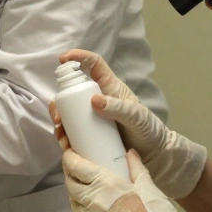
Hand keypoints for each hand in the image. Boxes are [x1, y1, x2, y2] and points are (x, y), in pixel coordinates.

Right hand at [58, 50, 206, 197]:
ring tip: (61, 132)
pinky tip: (64, 142)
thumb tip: (94, 100)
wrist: (153, 154)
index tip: (63, 59)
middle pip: (73, 91)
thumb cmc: (148, 130)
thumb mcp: (137, 117)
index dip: (78, 57)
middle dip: (60, 99)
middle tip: (58, 114)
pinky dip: (64, 135)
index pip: (93, 65)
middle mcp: (98, 99)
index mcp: (110, 87)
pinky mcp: (89, 133)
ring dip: (60, 118)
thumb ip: (119, 108)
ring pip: (68, 111)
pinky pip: (72, 130)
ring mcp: (92, 117)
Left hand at [63, 149, 211, 211]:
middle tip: (75, 170)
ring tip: (83, 190)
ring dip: (75, 196)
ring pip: (74, 205)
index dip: (69, 159)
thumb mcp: (147, 184)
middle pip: (70, 185)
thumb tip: (129, 153)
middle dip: (70, 175)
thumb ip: (135, 167)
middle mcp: (92, 201)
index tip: (70, 153)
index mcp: (104, 184)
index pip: (76, 167)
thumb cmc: (155, 211)